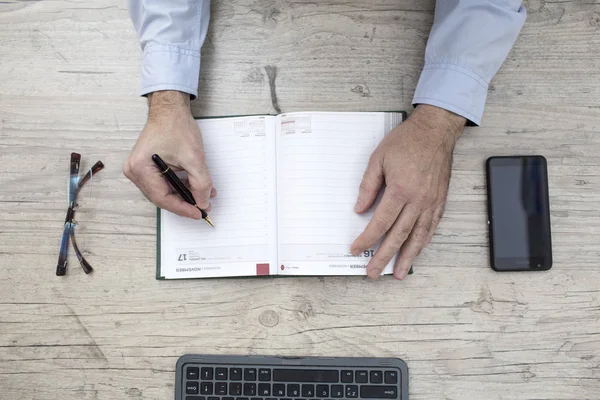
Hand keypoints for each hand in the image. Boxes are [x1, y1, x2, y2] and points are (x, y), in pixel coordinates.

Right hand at [123, 90, 214, 218]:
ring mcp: (139, 169)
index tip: (198, 213)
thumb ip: (200, 183)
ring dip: (184, 195)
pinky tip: (194, 186)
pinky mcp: (146, 167)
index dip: (182, 208)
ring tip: (203, 195)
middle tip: (203, 207)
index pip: (162, 198)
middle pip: (162, 197)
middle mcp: (135, 171)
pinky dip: (179, 186)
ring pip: (164, 191)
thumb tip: (203, 202)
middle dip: (184, 202)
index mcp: (141, 168)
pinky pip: (163, 183)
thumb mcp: (194, 157)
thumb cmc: (175, 126)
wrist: (170, 110)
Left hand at [351, 105, 465, 279]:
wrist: (435, 130)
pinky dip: (423, 242)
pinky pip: (432, 227)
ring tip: (398, 273)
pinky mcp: (440, 201)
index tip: (356, 249)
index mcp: (400, 190)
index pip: (380, 223)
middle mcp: (418, 200)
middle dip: (384, 257)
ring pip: (418, 237)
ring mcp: (431, 202)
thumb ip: (368, 186)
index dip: (367, 239)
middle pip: (398, 236)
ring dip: (407, 257)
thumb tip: (360, 209)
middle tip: (374, 272)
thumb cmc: (407, 141)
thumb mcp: (379, 159)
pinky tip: (417, 251)